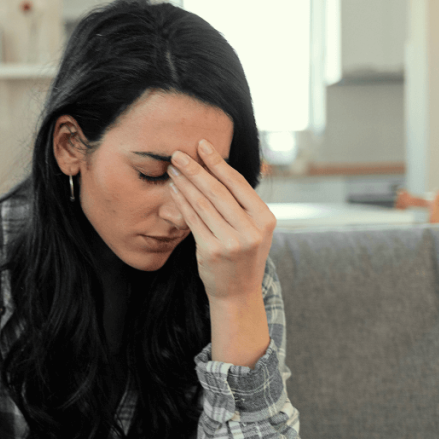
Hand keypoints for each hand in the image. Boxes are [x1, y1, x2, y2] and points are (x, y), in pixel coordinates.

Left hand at [167, 139, 275, 302]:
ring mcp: (232, 241)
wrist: (238, 293)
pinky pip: (193, 220)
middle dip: (195, 169)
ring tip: (173, 169)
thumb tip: (220, 167)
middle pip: (218, 190)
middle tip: (178, 153)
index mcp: (265, 219)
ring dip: (185, 183)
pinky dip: (181, 202)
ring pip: (202, 203)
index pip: (238, 183)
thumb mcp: (255, 229)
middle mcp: (251, 230)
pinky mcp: (212, 251)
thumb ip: (243, 204)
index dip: (218, 162)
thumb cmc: (243, 256)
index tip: (202, 145)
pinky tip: (174, 190)